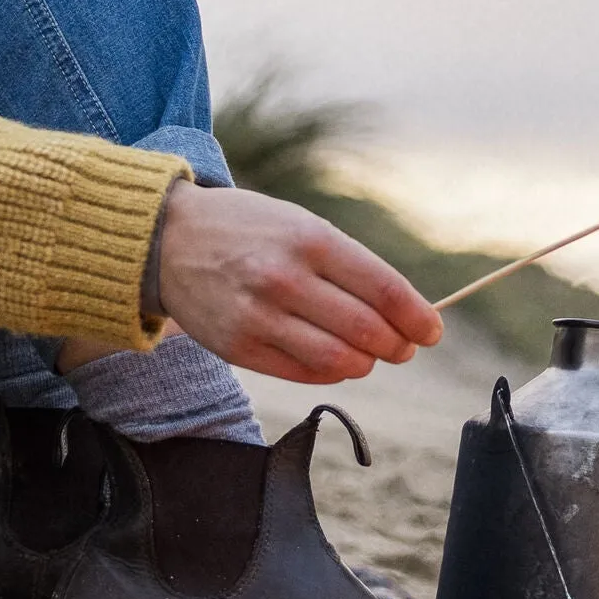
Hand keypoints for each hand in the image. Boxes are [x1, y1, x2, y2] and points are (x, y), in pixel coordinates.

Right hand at [149, 183, 442, 386]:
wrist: (167, 238)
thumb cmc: (248, 230)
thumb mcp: (300, 225)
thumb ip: (349, 267)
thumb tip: (404, 316)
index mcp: (309, 239)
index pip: (384, 290)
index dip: (418, 318)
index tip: (431, 331)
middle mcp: (285, 278)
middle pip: (368, 331)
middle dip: (397, 346)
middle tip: (403, 347)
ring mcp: (259, 316)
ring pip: (339, 361)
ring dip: (365, 363)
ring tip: (365, 354)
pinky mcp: (238, 347)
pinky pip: (303, 373)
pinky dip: (328, 371)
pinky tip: (329, 358)